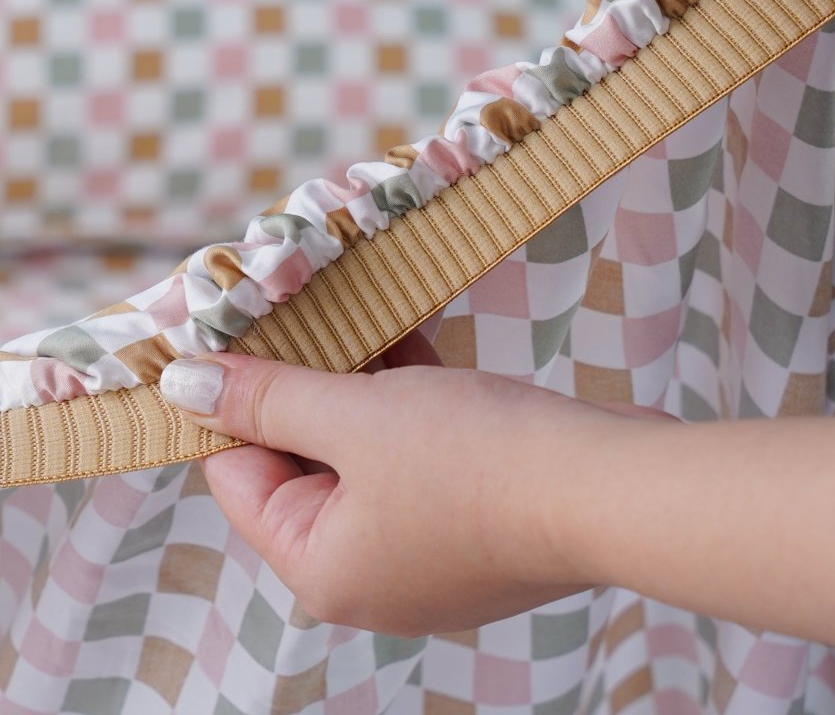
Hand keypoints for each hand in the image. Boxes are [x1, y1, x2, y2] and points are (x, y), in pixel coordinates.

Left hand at [158, 337, 667, 635]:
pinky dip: (413, 398)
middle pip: (308, 463)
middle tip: (297, 304)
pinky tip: (411, 332)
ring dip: (364, 380)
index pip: (242, 477)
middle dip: (308, 381)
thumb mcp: (360, 416)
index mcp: (323, 567)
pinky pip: (421, 453)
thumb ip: (271, 398)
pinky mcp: (478, 518)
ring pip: (370, 451)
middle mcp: (370, 572)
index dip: (233, 400)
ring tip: (354, 306)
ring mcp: (429, 548)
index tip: (235, 328)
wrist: (610, 486)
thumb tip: (182, 386)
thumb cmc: (480, 462)